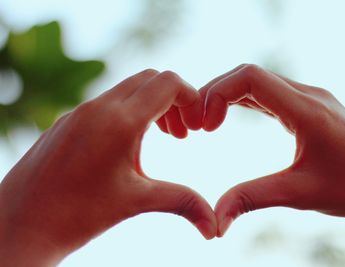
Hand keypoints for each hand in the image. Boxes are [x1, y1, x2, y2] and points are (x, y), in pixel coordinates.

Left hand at [0, 70, 216, 266]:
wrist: (20, 224)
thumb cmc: (77, 215)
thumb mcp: (136, 202)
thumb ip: (182, 203)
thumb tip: (214, 227)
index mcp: (120, 121)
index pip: (167, 83)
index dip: (191, 97)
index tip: (197, 124)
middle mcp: (99, 107)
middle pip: (150, 78)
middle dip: (174, 100)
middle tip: (181, 134)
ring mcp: (80, 111)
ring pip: (127, 88)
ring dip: (151, 105)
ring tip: (162, 137)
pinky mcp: (68, 120)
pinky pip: (107, 101)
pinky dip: (129, 111)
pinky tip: (129, 144)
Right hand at [200, 64, 344, 236]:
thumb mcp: (300, 195)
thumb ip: (253, 199)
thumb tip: (215, 221)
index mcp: (307, 110)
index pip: (251, 77)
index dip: (218, 93)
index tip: (204, 127)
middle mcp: (308, 95)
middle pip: (249, 74)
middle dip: (215, 94)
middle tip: (195, 125)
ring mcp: (309, 98)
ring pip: (257, 82)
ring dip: (227, 96)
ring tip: (206, 123)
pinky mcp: (308, 106)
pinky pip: (268, 93)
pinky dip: (242, 101)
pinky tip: (228, 118)